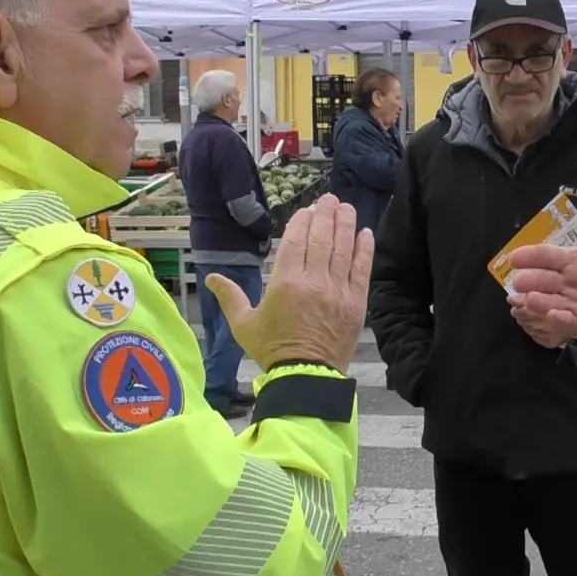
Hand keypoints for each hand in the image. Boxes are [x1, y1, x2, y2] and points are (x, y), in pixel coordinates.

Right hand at [207, 194, 374, 373]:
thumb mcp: (244, 324)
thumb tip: (210, 276)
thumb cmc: (272, 349)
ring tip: (346, 207)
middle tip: (330, 199)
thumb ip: (230, 296)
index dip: (303, 221)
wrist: (305, 376)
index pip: (296, 241)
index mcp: (285, 283)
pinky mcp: (356, 302)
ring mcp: (337, 290)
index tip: (308, 210)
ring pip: (343, 248)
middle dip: (326, 215)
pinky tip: (366, 232)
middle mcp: (313, 281)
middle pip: (321, 238)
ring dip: (346, 224)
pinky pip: (362, 269)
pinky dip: (364, 249)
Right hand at [507, 196, 576, 348]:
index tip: (513, 258)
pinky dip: (559, 319)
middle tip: (518, 282)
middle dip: (529, 281)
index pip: (546, 256)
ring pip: (548, 301)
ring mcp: (569, 304)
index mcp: (569, 262)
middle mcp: (564, 283)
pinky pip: (565, 321)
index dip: (530, 256)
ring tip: (528, 299)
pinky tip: (553, 315)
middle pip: (542, 280)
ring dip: (537, 301)